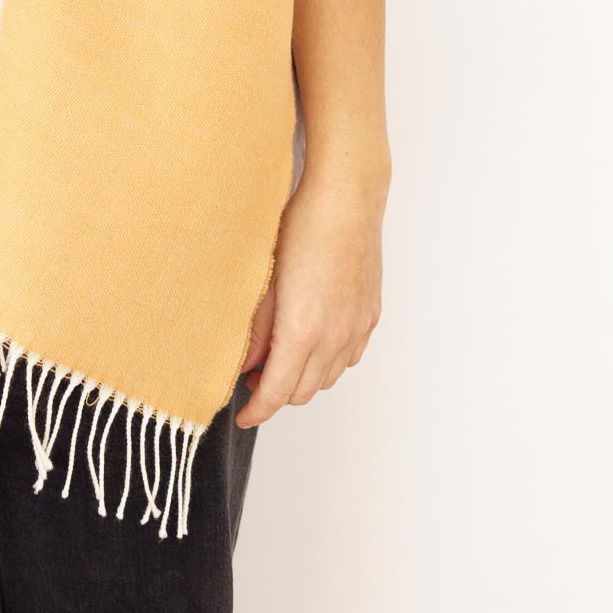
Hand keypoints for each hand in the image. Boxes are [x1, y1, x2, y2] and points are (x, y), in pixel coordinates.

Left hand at [234, 179, 382, 427]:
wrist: (346, 198)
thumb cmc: (301, 227)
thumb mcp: (265, 277)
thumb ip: (255, 329)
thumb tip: (245, 364)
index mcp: (302, 331)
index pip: (276, 393)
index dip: (256, 411)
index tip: (242, 414)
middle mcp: (334, 337)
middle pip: (302, 392)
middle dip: (275, 392)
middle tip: (252, 376)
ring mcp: (357, 328)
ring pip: (328, 378)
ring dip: (303, 378)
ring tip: (280, 357)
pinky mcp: (370, 315)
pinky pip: (349, 356)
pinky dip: (328, 361)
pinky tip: (313, 341)